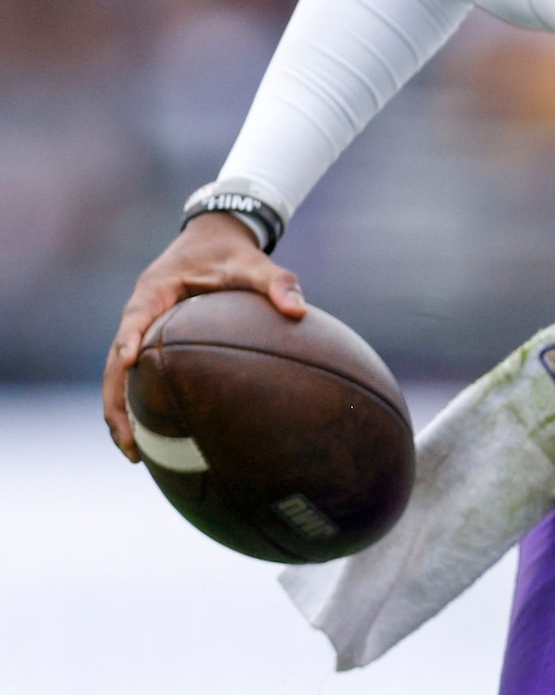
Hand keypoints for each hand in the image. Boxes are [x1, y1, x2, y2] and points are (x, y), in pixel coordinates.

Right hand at [103, 213, 306, 460]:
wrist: (215, 240)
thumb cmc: (234, 254)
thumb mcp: (256, 263)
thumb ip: (278, 282)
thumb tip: (298, 311)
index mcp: (155, 290)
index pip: (136, 318)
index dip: (129, 339)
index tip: (130, 363)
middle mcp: (140, 312)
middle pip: (115, 362)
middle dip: (116, 402)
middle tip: (130, 442)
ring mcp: (142, 330)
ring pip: (120, 376)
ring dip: (122, 413)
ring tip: (135, 454)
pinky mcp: (151, 342)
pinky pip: (139, 377)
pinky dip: (139, 404)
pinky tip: (156, 439)